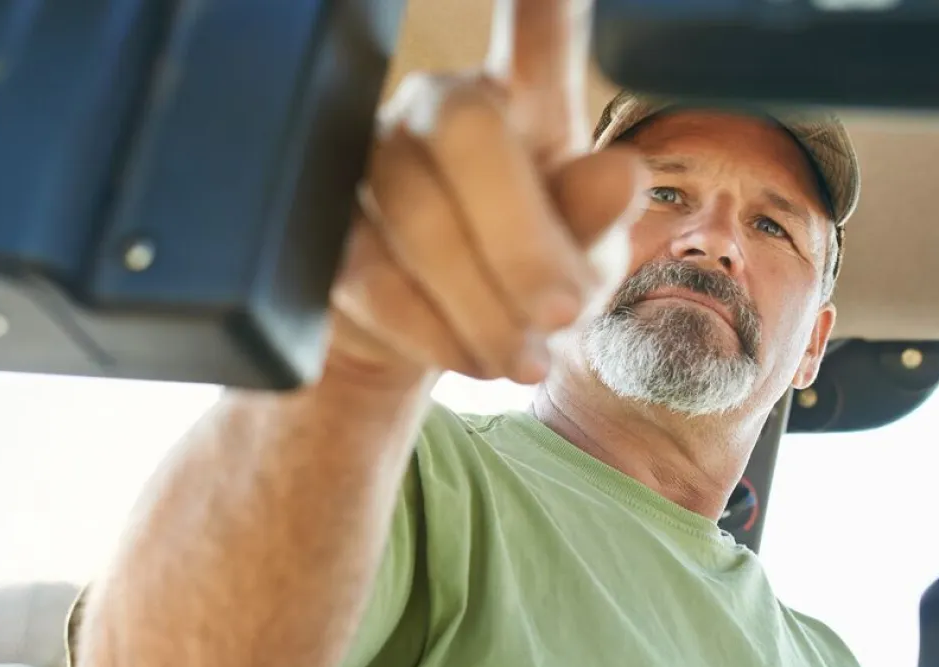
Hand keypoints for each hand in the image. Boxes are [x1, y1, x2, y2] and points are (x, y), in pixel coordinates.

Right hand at [326, 0, 647, 387]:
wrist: (437, 345)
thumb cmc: (524, 276)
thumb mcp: (582, 257)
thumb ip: (595, 218)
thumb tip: (618, 175)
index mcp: (520, 97)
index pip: (538, 28)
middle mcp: (437, 106)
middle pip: (466, 131)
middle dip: (523, 240)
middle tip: (563, 316)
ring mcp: (368, 158)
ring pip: (419, 218)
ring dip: (484, 306)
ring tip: (523, 361)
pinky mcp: (320, 226)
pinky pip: (372, 274)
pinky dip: (432, 330)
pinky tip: (469, 356)